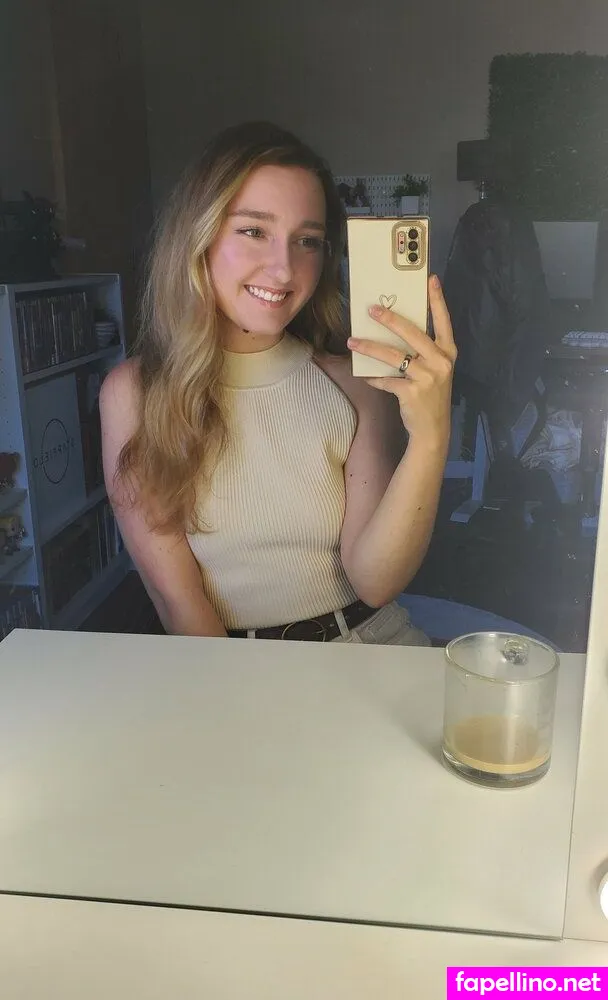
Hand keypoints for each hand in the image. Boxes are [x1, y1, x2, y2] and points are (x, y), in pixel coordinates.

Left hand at [347, 275, 456, 442]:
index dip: (437, 300)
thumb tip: (392, 333)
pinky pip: (386, 380)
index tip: (431, 280)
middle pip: (412, 334)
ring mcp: (427, 377)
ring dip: (370, 348)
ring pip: (393, 356)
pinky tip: (364, 375)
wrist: (433, 429)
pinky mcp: (412, 392)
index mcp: (448, 353)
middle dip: (390, 319)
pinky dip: (373, 378)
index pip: (444, 321)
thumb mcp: (434, 370)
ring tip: (353, 341)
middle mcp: (441, 362)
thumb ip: (420, 353)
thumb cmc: (430, 395)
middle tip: (372, 309)